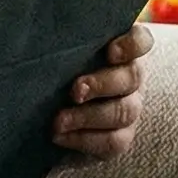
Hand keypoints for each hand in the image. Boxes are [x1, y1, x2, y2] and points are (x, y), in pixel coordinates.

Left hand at [52, 25, 150, 165]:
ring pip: (124, 112)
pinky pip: (113, 141)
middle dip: (101, 84)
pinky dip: (84, 140)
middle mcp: (131, 77)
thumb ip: (61, 44)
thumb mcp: (58, 53)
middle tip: (75, 91)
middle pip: (132, 77)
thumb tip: (38, 35)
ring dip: (89, 116)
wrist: (47, 112)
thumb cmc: (53, 70)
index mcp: (121, 50)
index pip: (140, 41)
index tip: (110, 52)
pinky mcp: (120, 136)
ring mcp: (130, 107)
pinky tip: (59, 137)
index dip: (131, 45)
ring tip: (59, 121)